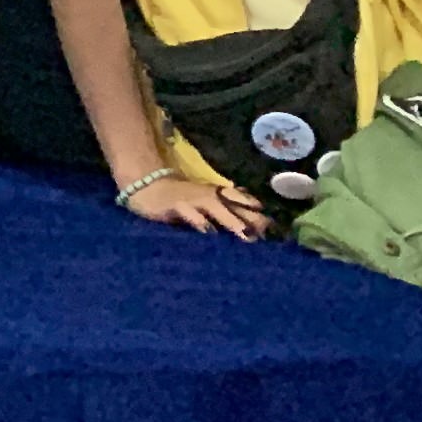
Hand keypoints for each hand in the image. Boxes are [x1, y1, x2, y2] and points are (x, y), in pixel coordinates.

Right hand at [117, 170, 267, 237]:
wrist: (146, 186)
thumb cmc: (179, 197)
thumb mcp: (204, 200)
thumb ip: (227, 207)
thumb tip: (256, 215)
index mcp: (217, 194)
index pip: (244, 201)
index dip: (259, 214)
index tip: (275, 230)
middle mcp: (209, 196)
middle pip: (236, 207)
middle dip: (252, 220)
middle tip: (267, 235)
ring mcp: (193, 200)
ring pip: (217, 209)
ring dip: (231, 221)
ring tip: (245, 236)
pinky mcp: (177, 206)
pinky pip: (190, 214)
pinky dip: (200, 223)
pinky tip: (209, 233)